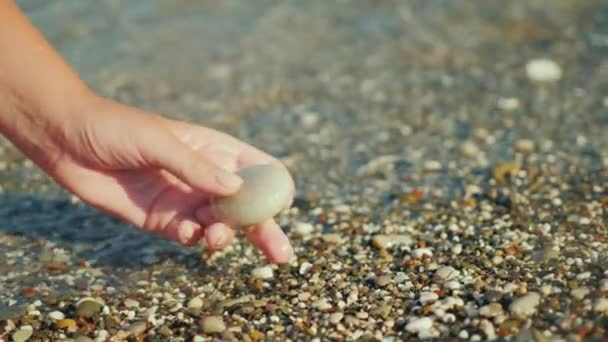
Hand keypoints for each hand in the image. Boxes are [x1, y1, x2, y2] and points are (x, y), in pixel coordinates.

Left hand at [46, 96, 294, 262]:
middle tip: (281, 255)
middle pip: (246, 207)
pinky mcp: (162, 220)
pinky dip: (193, 239)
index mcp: (215, 150)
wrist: (66, 140)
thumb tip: (236, 189)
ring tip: (215, 238)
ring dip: (224, 236)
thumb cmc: (116, 128)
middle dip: (264, 229)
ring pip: (220, 226)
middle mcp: (206, 178)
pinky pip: (188, 236)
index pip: (258, 170)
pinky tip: (187, 233)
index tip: (278, 204)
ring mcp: (185, 200)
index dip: (272, 188)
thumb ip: (195, 167)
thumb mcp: (158, 142)